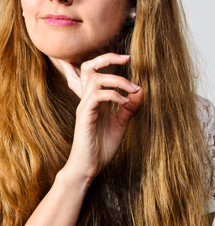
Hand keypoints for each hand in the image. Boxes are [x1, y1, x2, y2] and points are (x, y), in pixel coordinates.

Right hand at [55, 53, 143, 183]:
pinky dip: (113, 96)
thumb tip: (140, 90)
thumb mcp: (121, 125)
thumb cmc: (101, 148)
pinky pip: (97, 96)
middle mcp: (87, 100)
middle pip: (88, 67)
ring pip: (95, 79)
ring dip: (117, 80)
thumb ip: (129, 108)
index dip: (109, 60)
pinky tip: (125, 103)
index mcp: (95, 100)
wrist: (89, 167)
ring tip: (133, 89)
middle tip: (127, 58)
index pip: (95, 72)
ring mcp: (84, 107)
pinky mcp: (84, 116)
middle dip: (107, 58)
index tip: (128, 59)